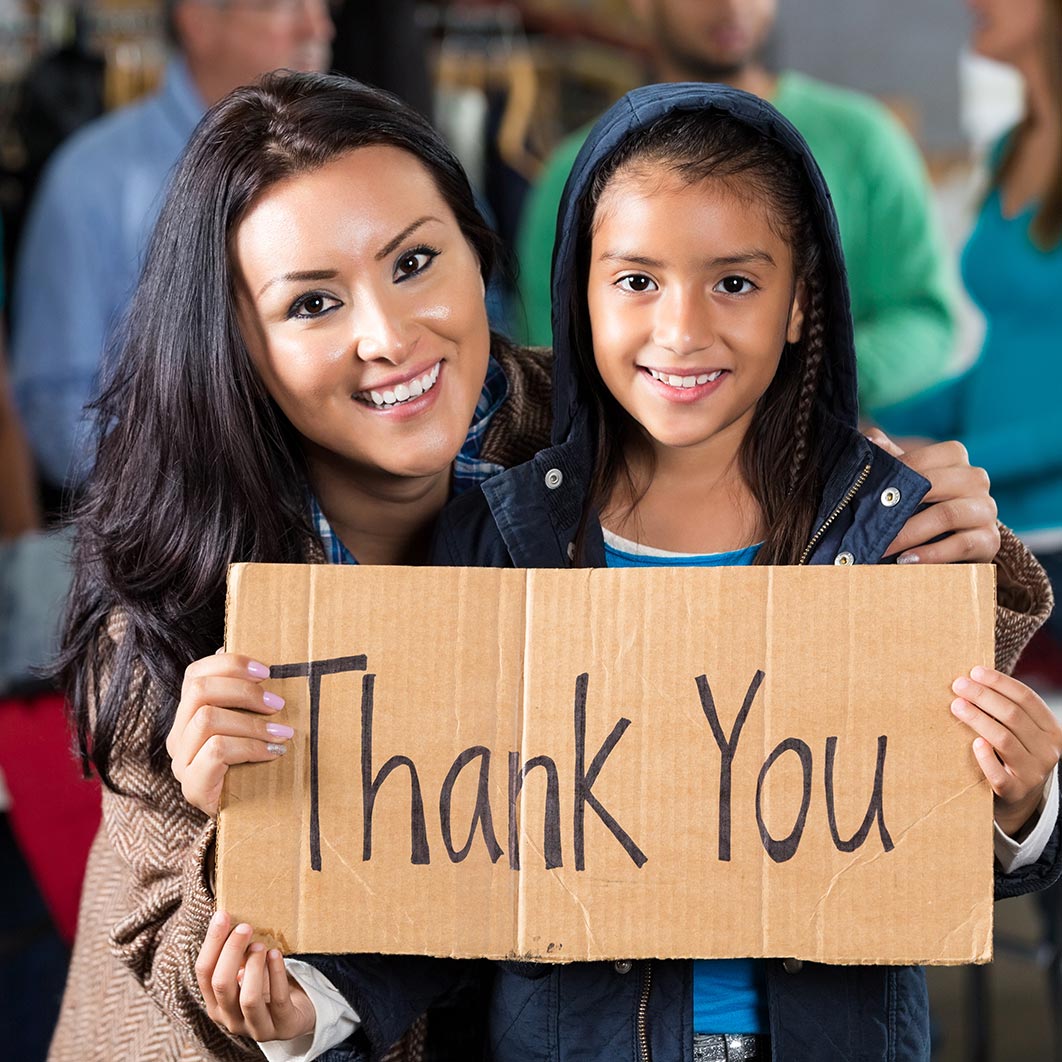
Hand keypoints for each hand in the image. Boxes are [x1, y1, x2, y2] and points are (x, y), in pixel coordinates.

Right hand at [167, 653, 292, 815]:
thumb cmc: (257, 763)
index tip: (266, 670)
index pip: (194, 674)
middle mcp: (179, 735)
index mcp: (190, 714)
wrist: (253, 818)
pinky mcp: (193, 786)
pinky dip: (250, 747)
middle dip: (244, 691)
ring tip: (284, 733)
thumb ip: (250, 699)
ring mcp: (182, 762)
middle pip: (198, 690)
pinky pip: (216, 751)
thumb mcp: (253, 725)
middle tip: (278, 704)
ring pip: (207, 719)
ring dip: (252, 723)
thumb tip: (263, 665)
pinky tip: (274, 752)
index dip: (229, 665)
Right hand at [197, 911, 315, 1041]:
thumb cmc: (265, 987)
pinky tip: (276, 954)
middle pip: (222, 985)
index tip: (223, 916)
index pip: (204, 973)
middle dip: (231, 951)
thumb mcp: (245, 973)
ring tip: (261, 945)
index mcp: (216, 1003)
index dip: (212, 943)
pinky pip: (278, 1000)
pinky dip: (277, 974)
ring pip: (248, 998)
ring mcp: (256, 1026)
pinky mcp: (282, 1027)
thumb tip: (229, 916)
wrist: (294, 1016)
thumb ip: (235, 954)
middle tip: (245, 927)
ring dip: (254, 966)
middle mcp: (230, 1019)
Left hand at [866, 430, 999, 563]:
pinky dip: (932, 554)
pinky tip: (906, 560)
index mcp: (955, 459)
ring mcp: (986, 509)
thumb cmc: (920, 501)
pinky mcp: (989, 539)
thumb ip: (889, 457)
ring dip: (910, 533)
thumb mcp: (905, 478)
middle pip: (938, 485)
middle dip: (900, 506)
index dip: (898, 473)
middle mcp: (976, 480)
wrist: (949, 540)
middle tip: (869, 524)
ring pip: (948, 515)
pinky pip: (962, 544)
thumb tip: (870, 439)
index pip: (927, 459)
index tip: (870, 490)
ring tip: (884, 547)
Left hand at [951, 667, 1061, 837]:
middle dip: (983, 696)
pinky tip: (974, 743)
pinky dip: (985, 757)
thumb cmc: (1012, 753)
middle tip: (958, 685)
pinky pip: (998, 773)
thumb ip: (1006, 709)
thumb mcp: (1021, 731)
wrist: (1018, 798)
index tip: (974, 671)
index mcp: (1051, 730)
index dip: (999, 682)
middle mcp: (1047, 751)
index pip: (1026, 698)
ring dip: (978, 718)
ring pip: (1003, 739)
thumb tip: (972, 678)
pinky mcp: (1014, 791)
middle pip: (1013, 715)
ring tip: (956, 705)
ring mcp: (1032, 772)